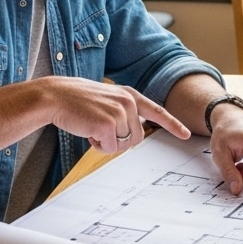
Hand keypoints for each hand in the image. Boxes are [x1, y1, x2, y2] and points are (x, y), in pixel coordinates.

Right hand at [40, 78, 189, 153]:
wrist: (56, 96)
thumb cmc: (78, 101)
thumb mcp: (108, 99)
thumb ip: (125, 111)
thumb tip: (136, 132)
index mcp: (130, 95)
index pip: (157, 111)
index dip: (172, 124)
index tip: (186, 134)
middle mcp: (128, 102)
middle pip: (137, 138)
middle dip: (119, 140)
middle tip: (101, 129)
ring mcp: (119, 112)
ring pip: (123, 145)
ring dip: (107, 143)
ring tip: (93, 126)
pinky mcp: (107, 124)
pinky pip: (109, 148)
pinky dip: (97, 145)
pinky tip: (88, 131)